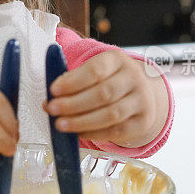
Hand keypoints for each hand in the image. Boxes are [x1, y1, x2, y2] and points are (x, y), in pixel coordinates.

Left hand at [43, 50, 166, 147]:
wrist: (140, 92)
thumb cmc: (108, 80)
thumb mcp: (95, 71)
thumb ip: (73, 80)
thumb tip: (52, 97)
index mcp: (117, 60)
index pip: (96, 70)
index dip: (73, 81)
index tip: (53, 90)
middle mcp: (133, 78)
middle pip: (103, 93)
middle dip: (73, 104)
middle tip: (52, 109)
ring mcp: (141, 101)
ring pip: (111, 114)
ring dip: (81, 121)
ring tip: (61, 125)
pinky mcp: (142, 122)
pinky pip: (117, 131)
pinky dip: (94, 134)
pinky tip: (78, 133)